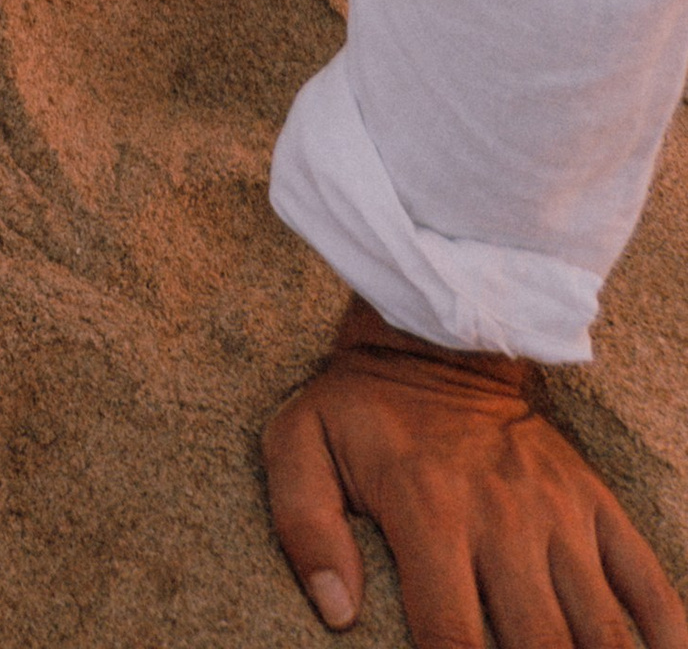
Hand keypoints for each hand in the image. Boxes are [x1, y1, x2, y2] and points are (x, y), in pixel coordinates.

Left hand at [265, 303, 687, 646]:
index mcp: (429, 513)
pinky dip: (664, 635)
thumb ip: (305, 524)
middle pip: (538, 647)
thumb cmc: (361, 404)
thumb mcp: (299, 441)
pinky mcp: (595, 502)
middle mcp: (503, 519)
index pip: (451, 639)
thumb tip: (335, 613)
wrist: (437, 332)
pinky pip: (647, 580)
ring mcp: (559, 513)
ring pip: (600, 628)